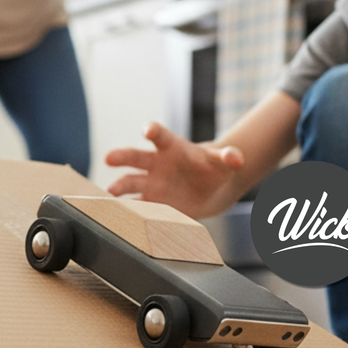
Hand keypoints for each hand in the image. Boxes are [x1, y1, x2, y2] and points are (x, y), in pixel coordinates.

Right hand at [105, 121, 243, 218]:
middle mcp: (156, 164)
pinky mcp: (152, 203)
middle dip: (121, 156)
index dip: (153, 130)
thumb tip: (237, 158)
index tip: (148, 130)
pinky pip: (137, 206)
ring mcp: (151, 183)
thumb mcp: (224, 161)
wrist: (209, 189)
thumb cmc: (212, 168)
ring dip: (120, 188)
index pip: (160, 135)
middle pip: (135, 156)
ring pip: (130, 182)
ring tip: (110, 195)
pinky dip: (129, 211)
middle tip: (109, 158)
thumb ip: (229, 157)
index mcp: (172, 147)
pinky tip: (120, 216)